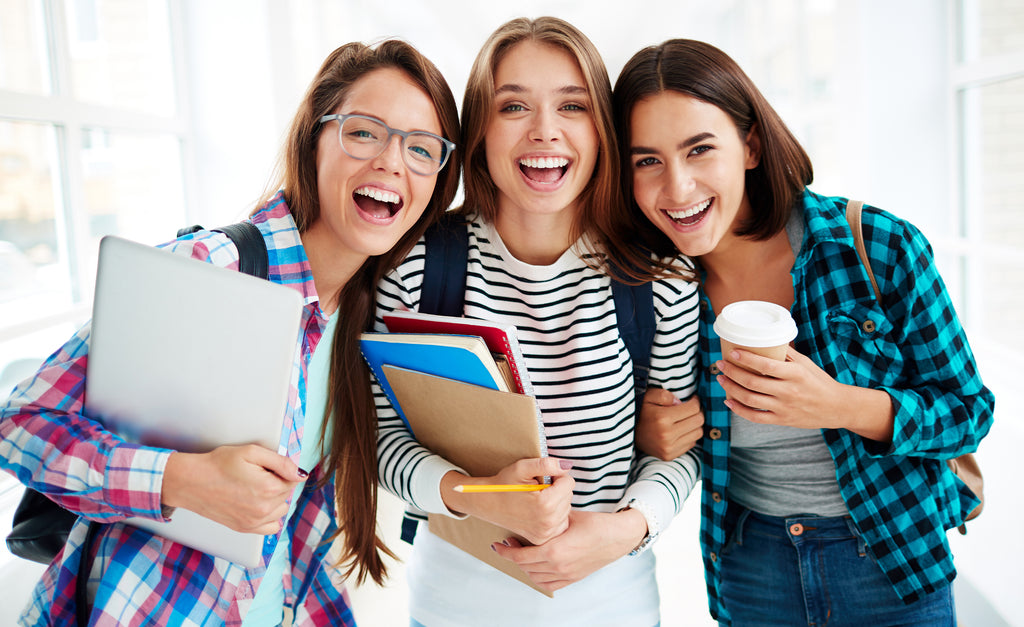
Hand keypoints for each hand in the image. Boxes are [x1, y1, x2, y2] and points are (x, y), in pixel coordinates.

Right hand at [162, 444, 305, 533]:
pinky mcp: (245, 528)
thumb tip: (301, 474)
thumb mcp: (252, 452)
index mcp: (269, 488)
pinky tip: (257, 505)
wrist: (191, 482)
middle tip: (255, 475)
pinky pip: (270, 527)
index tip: (265, 467)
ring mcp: (254, 521)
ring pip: (280, 509)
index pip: (293, 479)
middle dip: (277, 483)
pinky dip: (269, 517)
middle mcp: (264, 508)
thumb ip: (281, 462)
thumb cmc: (218, 464)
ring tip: (253, 488)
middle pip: (287, 493)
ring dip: (274, 499)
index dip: (281, 470)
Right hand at [441, 457, 573, 544]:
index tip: (542, 479)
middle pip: (569, 496)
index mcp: (545, 504)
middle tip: (537, 489)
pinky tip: (540, 511)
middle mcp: (548, 522)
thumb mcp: (522, 467)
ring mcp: (546, 533)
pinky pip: (561, 522)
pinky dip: (554, 515)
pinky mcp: (543, 539)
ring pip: (567, 509)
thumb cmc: (504, 484)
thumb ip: (546, 464)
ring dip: (556, 502)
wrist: (488, 504)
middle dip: (557, 489)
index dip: (556, 476)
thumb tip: (567, 466)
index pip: (569, 482)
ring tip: (537, 500)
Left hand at [491, 508, 646, 592]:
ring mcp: (566, 575)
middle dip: (512, 556)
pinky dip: (538, 578)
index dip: (506, 551)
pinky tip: (536, 567)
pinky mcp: (573, 578)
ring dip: (524, 567)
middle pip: (525, 567)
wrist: (618, 537)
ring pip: (535, 577)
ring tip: (521, 554)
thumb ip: (549, 518)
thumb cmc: (596, 524)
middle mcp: (558, 566)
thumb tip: (533, 511)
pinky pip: (548, 585)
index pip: (521, 556)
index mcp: (554, 551)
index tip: (499, 544)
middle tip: (506, 545)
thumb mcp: (568, 516)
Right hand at [635, 388, 703, 460]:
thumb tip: (681, 403)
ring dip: (695, 425)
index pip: (693, 409)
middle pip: (699, 421)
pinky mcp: (669, 456)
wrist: (627, 433)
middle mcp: (667, 435)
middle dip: (698, 412)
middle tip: (691, 408)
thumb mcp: (649, 396)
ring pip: (698, 433)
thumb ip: (666, 395)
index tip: (692, 399)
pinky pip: (691, 444)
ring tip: (686, 419)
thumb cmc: (640, 411)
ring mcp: (668, 448)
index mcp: (662, 418)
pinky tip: (680, 430)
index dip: (696, 401)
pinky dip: (689, 436)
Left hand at [717, 346, 893, 440]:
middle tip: (720, 364)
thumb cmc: (819, 381)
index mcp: (795, 374)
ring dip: (731, 389)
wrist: (837, 407)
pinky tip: (728, 400)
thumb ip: (786, 354)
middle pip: (752, 382)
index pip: (765, 365)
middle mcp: (788, 391)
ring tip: (721, 379)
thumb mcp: (805, 364)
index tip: (732, 352)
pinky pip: (755, 417)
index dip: (745, 359)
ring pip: (750, 399)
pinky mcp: (782, 420)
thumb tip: (765, 340)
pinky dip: (738, 409)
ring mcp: (784, 408)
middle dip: (731, 372)